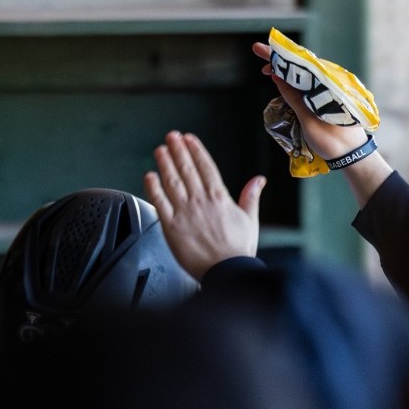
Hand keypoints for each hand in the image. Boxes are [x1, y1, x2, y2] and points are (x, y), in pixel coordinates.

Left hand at [144, 131, 262, 279]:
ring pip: (172, 181)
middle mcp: (200, 201)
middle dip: (178, 150)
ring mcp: (185, 212)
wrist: (227, 271)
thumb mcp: (250, 220)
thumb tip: (259, 180)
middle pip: (186, 169)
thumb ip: (251, 197)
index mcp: (219, 197)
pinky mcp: (172, 226)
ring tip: (160, 150)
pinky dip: (153, 188)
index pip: (205, 167)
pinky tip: (149, 176)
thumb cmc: (238, 251)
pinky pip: (160, 202)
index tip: (188, 139)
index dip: (195, 150)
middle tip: (171, 137)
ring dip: (165, 163)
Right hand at [253, 41, 373, 160]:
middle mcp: (331, 82)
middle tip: (260, 59)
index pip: (301, 64)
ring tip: (269, 70)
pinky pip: (310, 83)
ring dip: (287, 71)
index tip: (260, 48)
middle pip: (303, 66)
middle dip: (281, 60)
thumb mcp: (308, 120)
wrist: (353, 156)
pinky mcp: (329, 98)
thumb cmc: (333, 141)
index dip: (279, 56)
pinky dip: (296, 81)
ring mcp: (331, 90)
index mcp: (328, 85)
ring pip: (306, 74)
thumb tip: (278, 77)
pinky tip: (285, 81)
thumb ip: (294, 97)